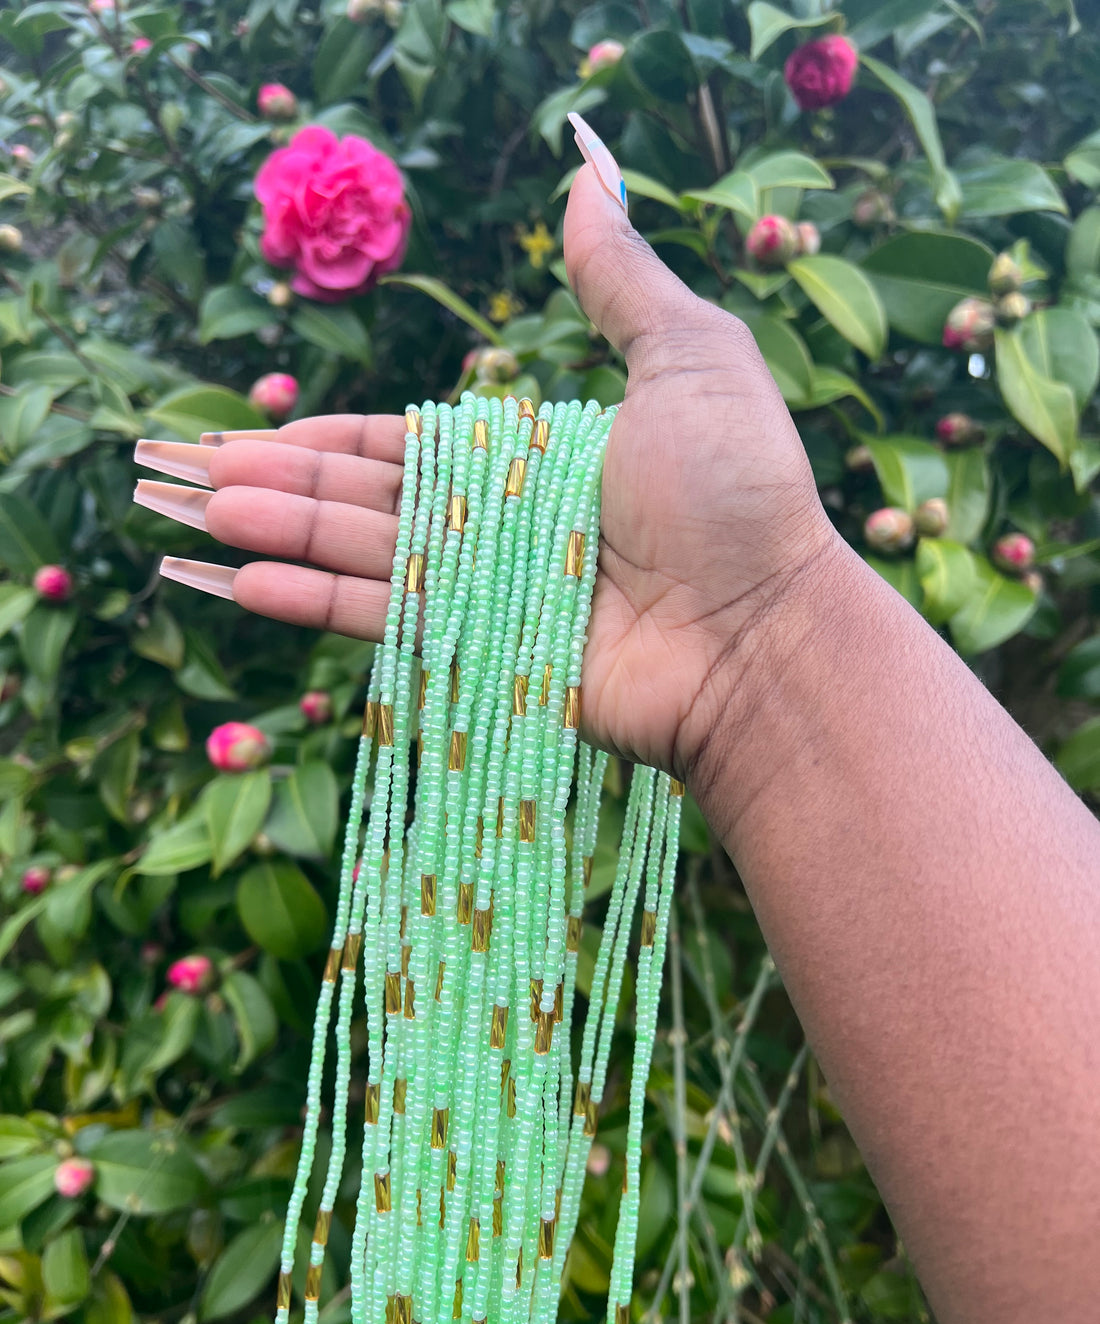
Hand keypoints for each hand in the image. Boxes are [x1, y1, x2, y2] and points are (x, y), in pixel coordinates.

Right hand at [142, 124, 837, 778]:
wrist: (762, 629)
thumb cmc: (736, 492)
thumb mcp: (690, 358)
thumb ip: (622, 282)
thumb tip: (585, 177)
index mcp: (538, 461)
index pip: (414, 448)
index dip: (334, 438)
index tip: (264, 433)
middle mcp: (506, 528)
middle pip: (370, 499)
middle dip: (280, 484)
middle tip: (182, 473)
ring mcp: (494, 596)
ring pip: (365, 555)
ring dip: (279, 535)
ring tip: (192, 515)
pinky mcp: (488, 655)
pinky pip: (388, 624)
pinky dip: (316, 603)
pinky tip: (242, 582)